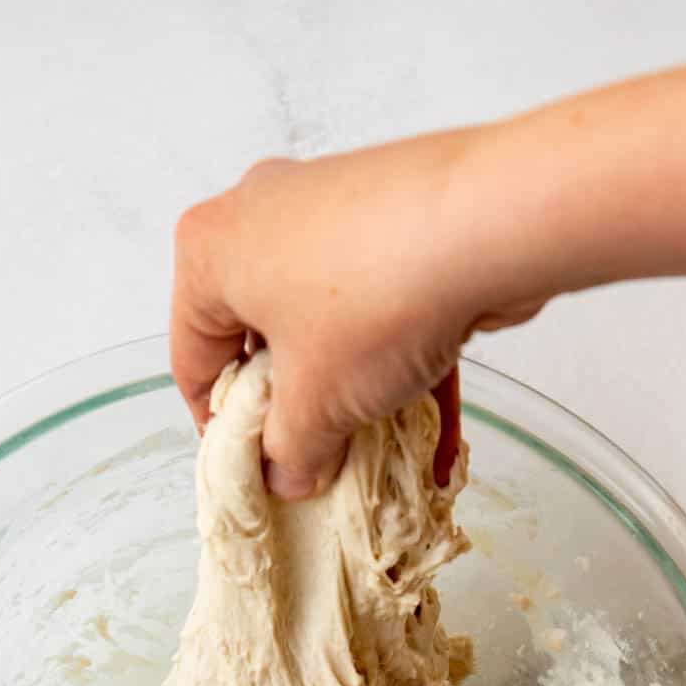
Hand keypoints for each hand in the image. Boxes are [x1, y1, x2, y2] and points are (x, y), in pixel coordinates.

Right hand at [170, 133, 550, 499]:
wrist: (491, 223)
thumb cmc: (371, 303)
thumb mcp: (315, 406)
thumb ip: (289, 452)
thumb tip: (289, 475)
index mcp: (209, 252)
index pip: (193, 360)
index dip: (220, 430)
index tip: (254, 472)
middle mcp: (261, 217)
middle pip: (263, 339)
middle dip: (296, 409)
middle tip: (320, 461)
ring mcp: (332, 210)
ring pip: (331, 325)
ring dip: (355, 393)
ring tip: (382, 454)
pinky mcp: (397, 219)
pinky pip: (385, 308)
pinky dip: (404, 365)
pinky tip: (438, 437)